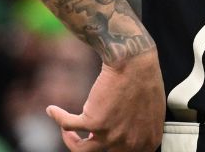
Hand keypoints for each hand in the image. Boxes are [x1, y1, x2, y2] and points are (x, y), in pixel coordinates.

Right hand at [46, 48, 164, 150]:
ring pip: (81, 149)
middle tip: (86, 135)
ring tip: (67, 131)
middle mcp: (130, 144)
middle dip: (92, 144)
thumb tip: (120, 132)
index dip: (112, 147)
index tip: (100, 138)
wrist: (134, 61)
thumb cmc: (146, 78)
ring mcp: (111, 136)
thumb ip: (139, 127)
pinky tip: (53, 109)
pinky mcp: (93, 122)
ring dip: (71, 140)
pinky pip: (68, 124)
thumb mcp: (151, 110)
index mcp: (148, 141)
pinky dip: (59, 117)